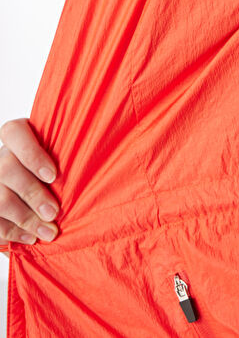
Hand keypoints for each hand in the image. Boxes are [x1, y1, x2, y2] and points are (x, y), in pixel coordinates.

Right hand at [0, 118, 59, 257]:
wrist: (35, 180)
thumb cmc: (55, 162)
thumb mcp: (59, 150)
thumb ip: (66, 151)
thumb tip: (95, 161)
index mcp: (15, 135)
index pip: (14, 133)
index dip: (31, 154)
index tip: (53, 175)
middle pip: (7, 171)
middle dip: (33, 194)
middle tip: (54, 212)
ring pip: (0, 200)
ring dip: (26, 219)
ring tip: (49, 232)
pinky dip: (13, 232)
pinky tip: (31, 238)